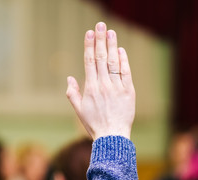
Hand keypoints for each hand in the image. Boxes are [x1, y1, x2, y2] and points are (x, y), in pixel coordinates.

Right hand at [66, 22, 134, 139]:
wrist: (112, 136)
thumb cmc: (94, 124)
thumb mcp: (79, 110)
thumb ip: (72, 93)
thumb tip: (69, 77)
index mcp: (90, 88)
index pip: (89, 62)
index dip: (89, 46)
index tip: (89, 33)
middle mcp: (103, 85)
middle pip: (101, 58)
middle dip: (100, 40)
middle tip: (100, 25)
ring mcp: (117, 88)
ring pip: (114, 63)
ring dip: (112, 46)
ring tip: (111, 32)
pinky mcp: (128, 92)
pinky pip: (126, 73)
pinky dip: (124, 61)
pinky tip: (121, 50)